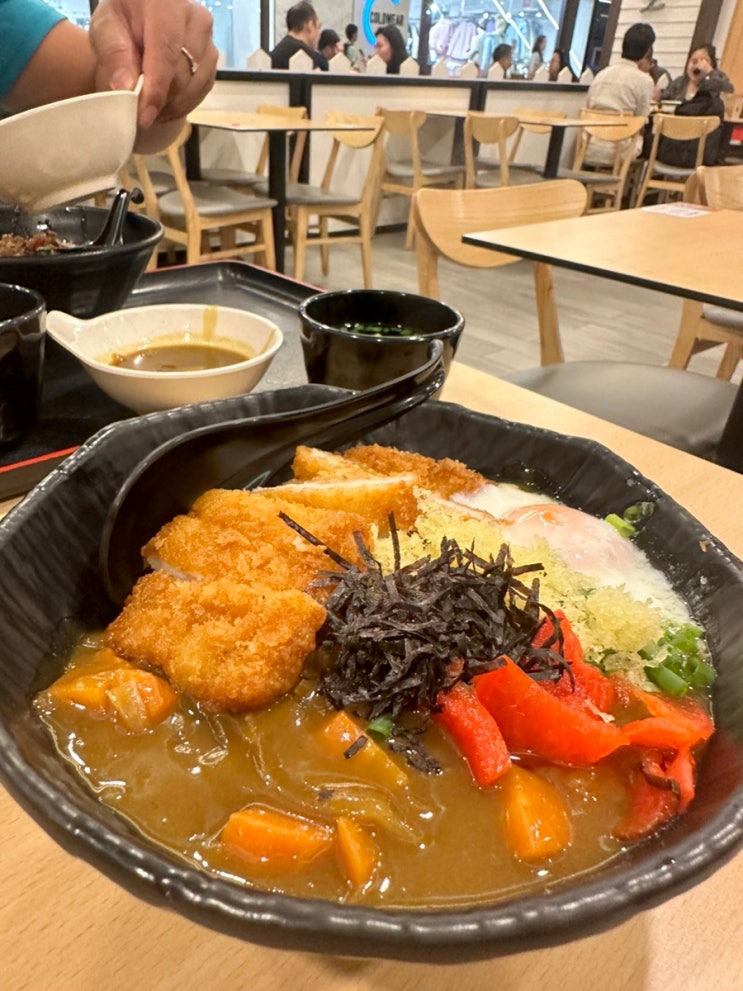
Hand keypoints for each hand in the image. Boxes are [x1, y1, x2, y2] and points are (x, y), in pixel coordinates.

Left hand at [89, 0, 217, 130]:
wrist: (139, 21)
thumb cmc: (121, 23)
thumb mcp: (106, 30)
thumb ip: (114, 55)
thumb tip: (126, 87)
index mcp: (166, 3)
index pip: (165, 52)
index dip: (155, 89)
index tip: (143, 117)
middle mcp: (195, 18)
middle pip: (182, 74)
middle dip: (160, 101)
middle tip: (137, 114)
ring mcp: (208, 40)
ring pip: (193, 87)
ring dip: (170, 106)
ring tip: (148, 109)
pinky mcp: (212, 60)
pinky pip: (200, 92)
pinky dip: (180, 105)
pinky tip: (163, 105)